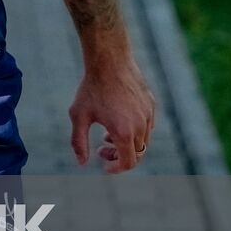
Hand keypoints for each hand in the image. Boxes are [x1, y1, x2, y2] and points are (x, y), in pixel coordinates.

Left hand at [69, 57, 155, 172]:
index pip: (128, 163)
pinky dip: (135, 132)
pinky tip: (118, 121)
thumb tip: (81, 163)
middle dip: (119, 156)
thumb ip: (79, 142)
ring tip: (106, 134)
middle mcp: (141, 126)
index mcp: (124, 132)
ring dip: (126, 144)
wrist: (109, 61)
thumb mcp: (79, 116)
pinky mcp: (151, 105)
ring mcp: (148, 115)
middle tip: (101, 148)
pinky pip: (147, 127)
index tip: (104, 165)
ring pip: (143, 141)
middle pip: (137, 154)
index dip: (116, 168)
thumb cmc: (92, 88)